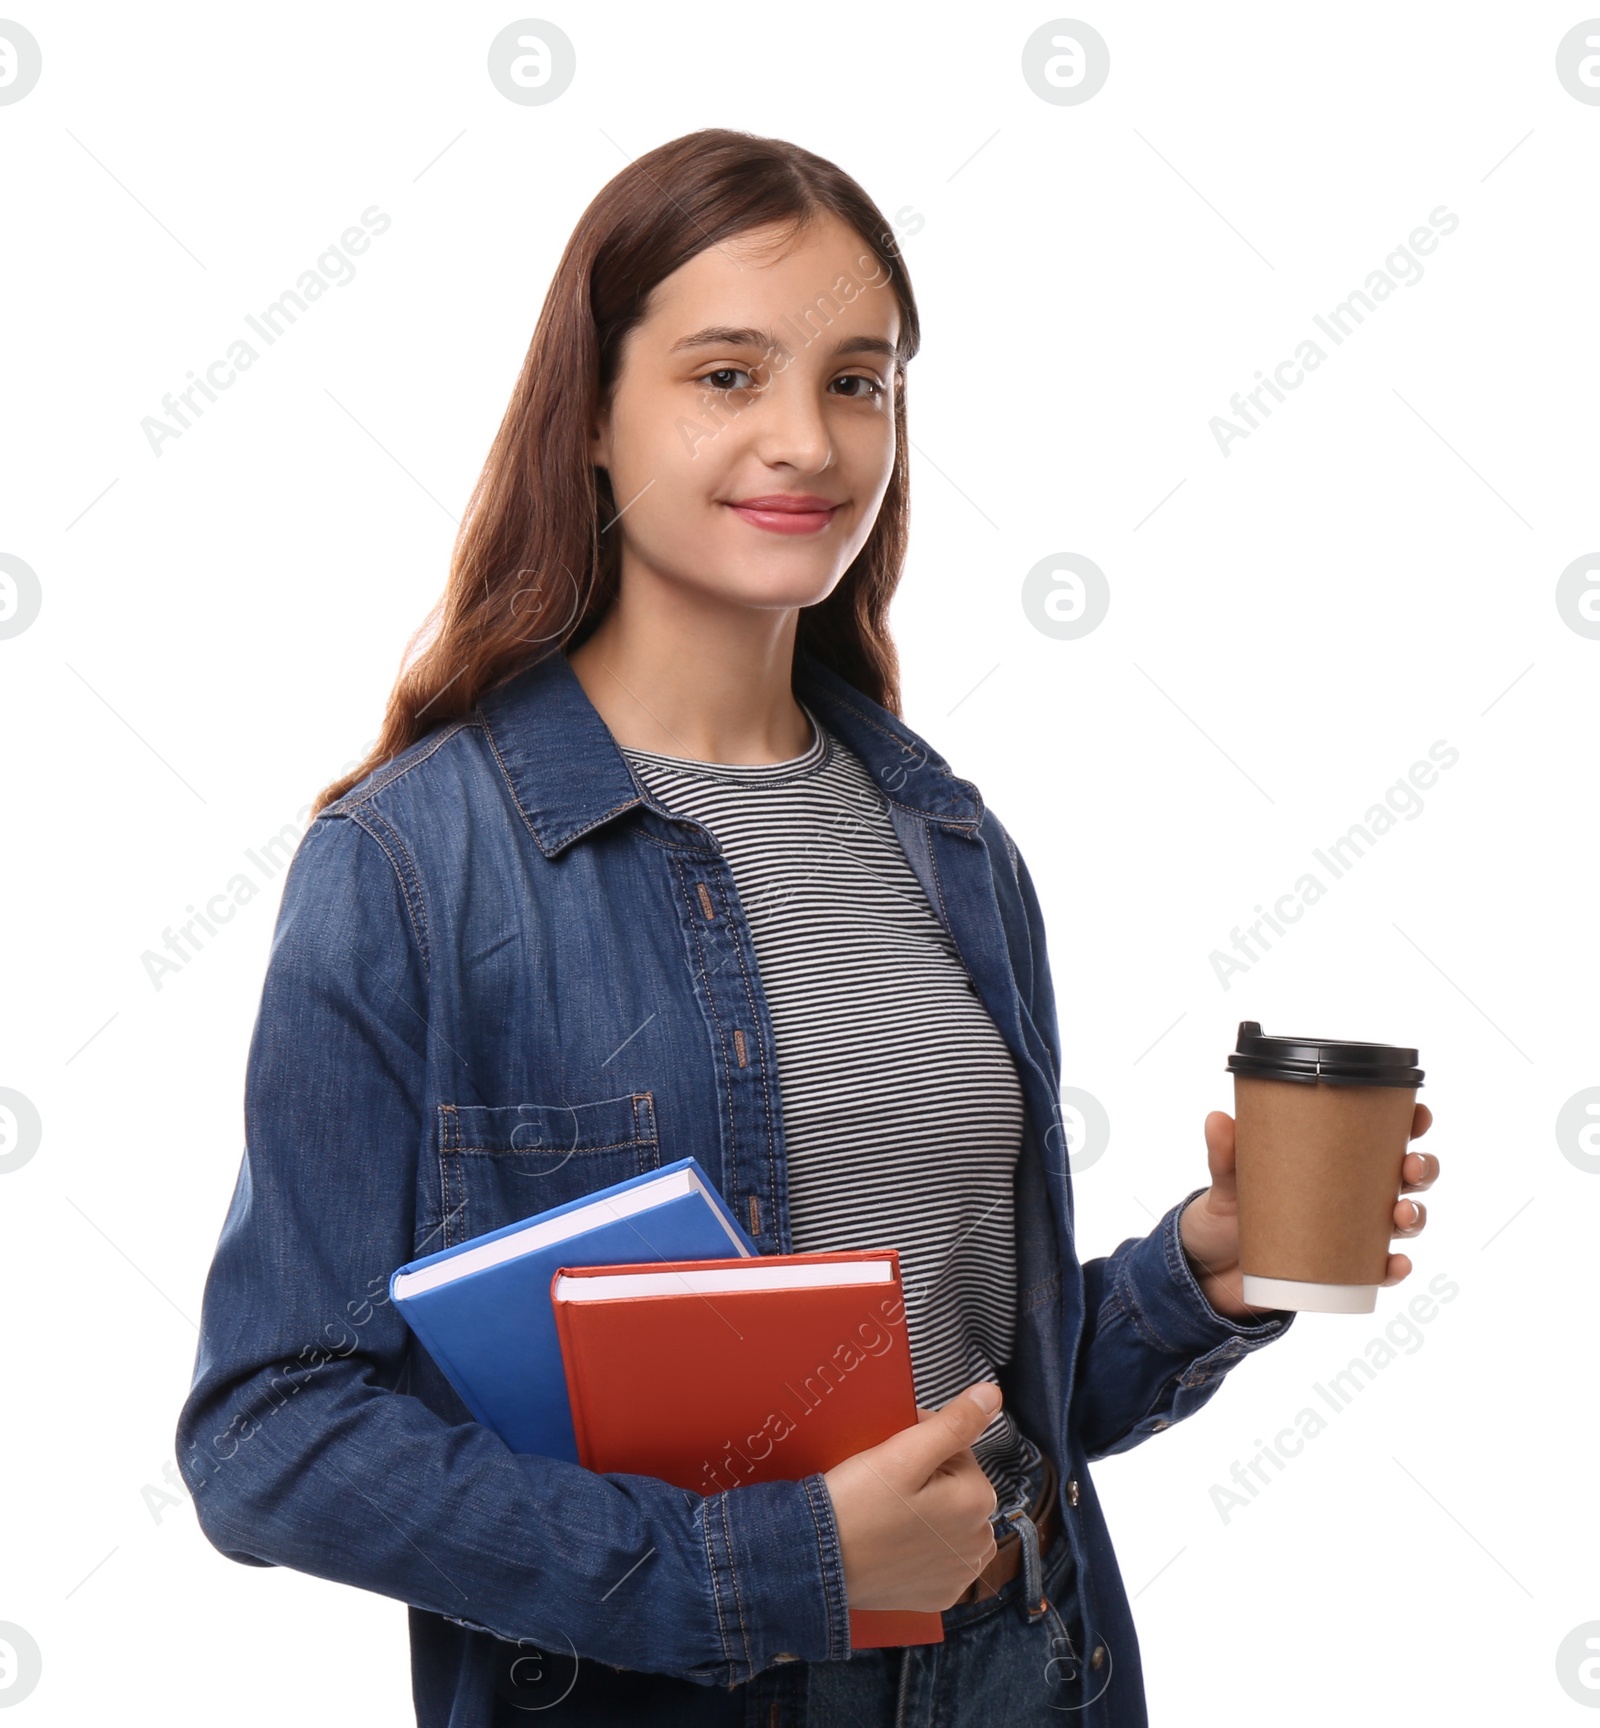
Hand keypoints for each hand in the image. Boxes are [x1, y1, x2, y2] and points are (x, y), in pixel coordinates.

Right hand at [821, 1381, 1001, 1612]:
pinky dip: (923, 1547)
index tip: (892, 1452)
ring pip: (951, 1521)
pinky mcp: (940, 1595)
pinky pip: (940, 1558)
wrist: (818, 1561)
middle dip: (929, 1478)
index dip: (923, 1444)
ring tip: (891, 1512)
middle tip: (886, 1483)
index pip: (958, 1451)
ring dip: (930, 1512)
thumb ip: (954, 1423)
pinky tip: (896, 1541)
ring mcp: (961, 1573)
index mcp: (978, 1500)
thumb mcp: (904, 1453)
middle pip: (957, 1487)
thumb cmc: (858, 1504)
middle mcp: (980, 1541)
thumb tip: (992, 1395)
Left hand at [1179, 1103, 1439, 1319]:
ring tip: (1400, 1213)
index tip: (1417, 1116)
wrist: (1212, 1268)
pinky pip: (1380, 1269)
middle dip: (1421, 1168)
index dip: (1409, 1123)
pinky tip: (1394, 1263)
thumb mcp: (1227, 1180)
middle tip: (1409, 1167)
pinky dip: (1394, 1268)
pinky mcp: (1344, 1269)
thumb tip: (1217, 1119)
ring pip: (1402, 1220)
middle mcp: (1352, 1193)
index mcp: (1333, 1159)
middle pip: (1406, 1176)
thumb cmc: (1229, 1212)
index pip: (1381, 1135)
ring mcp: (1352, 1231)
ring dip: (1414, 1215)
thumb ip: (1224, 1153)